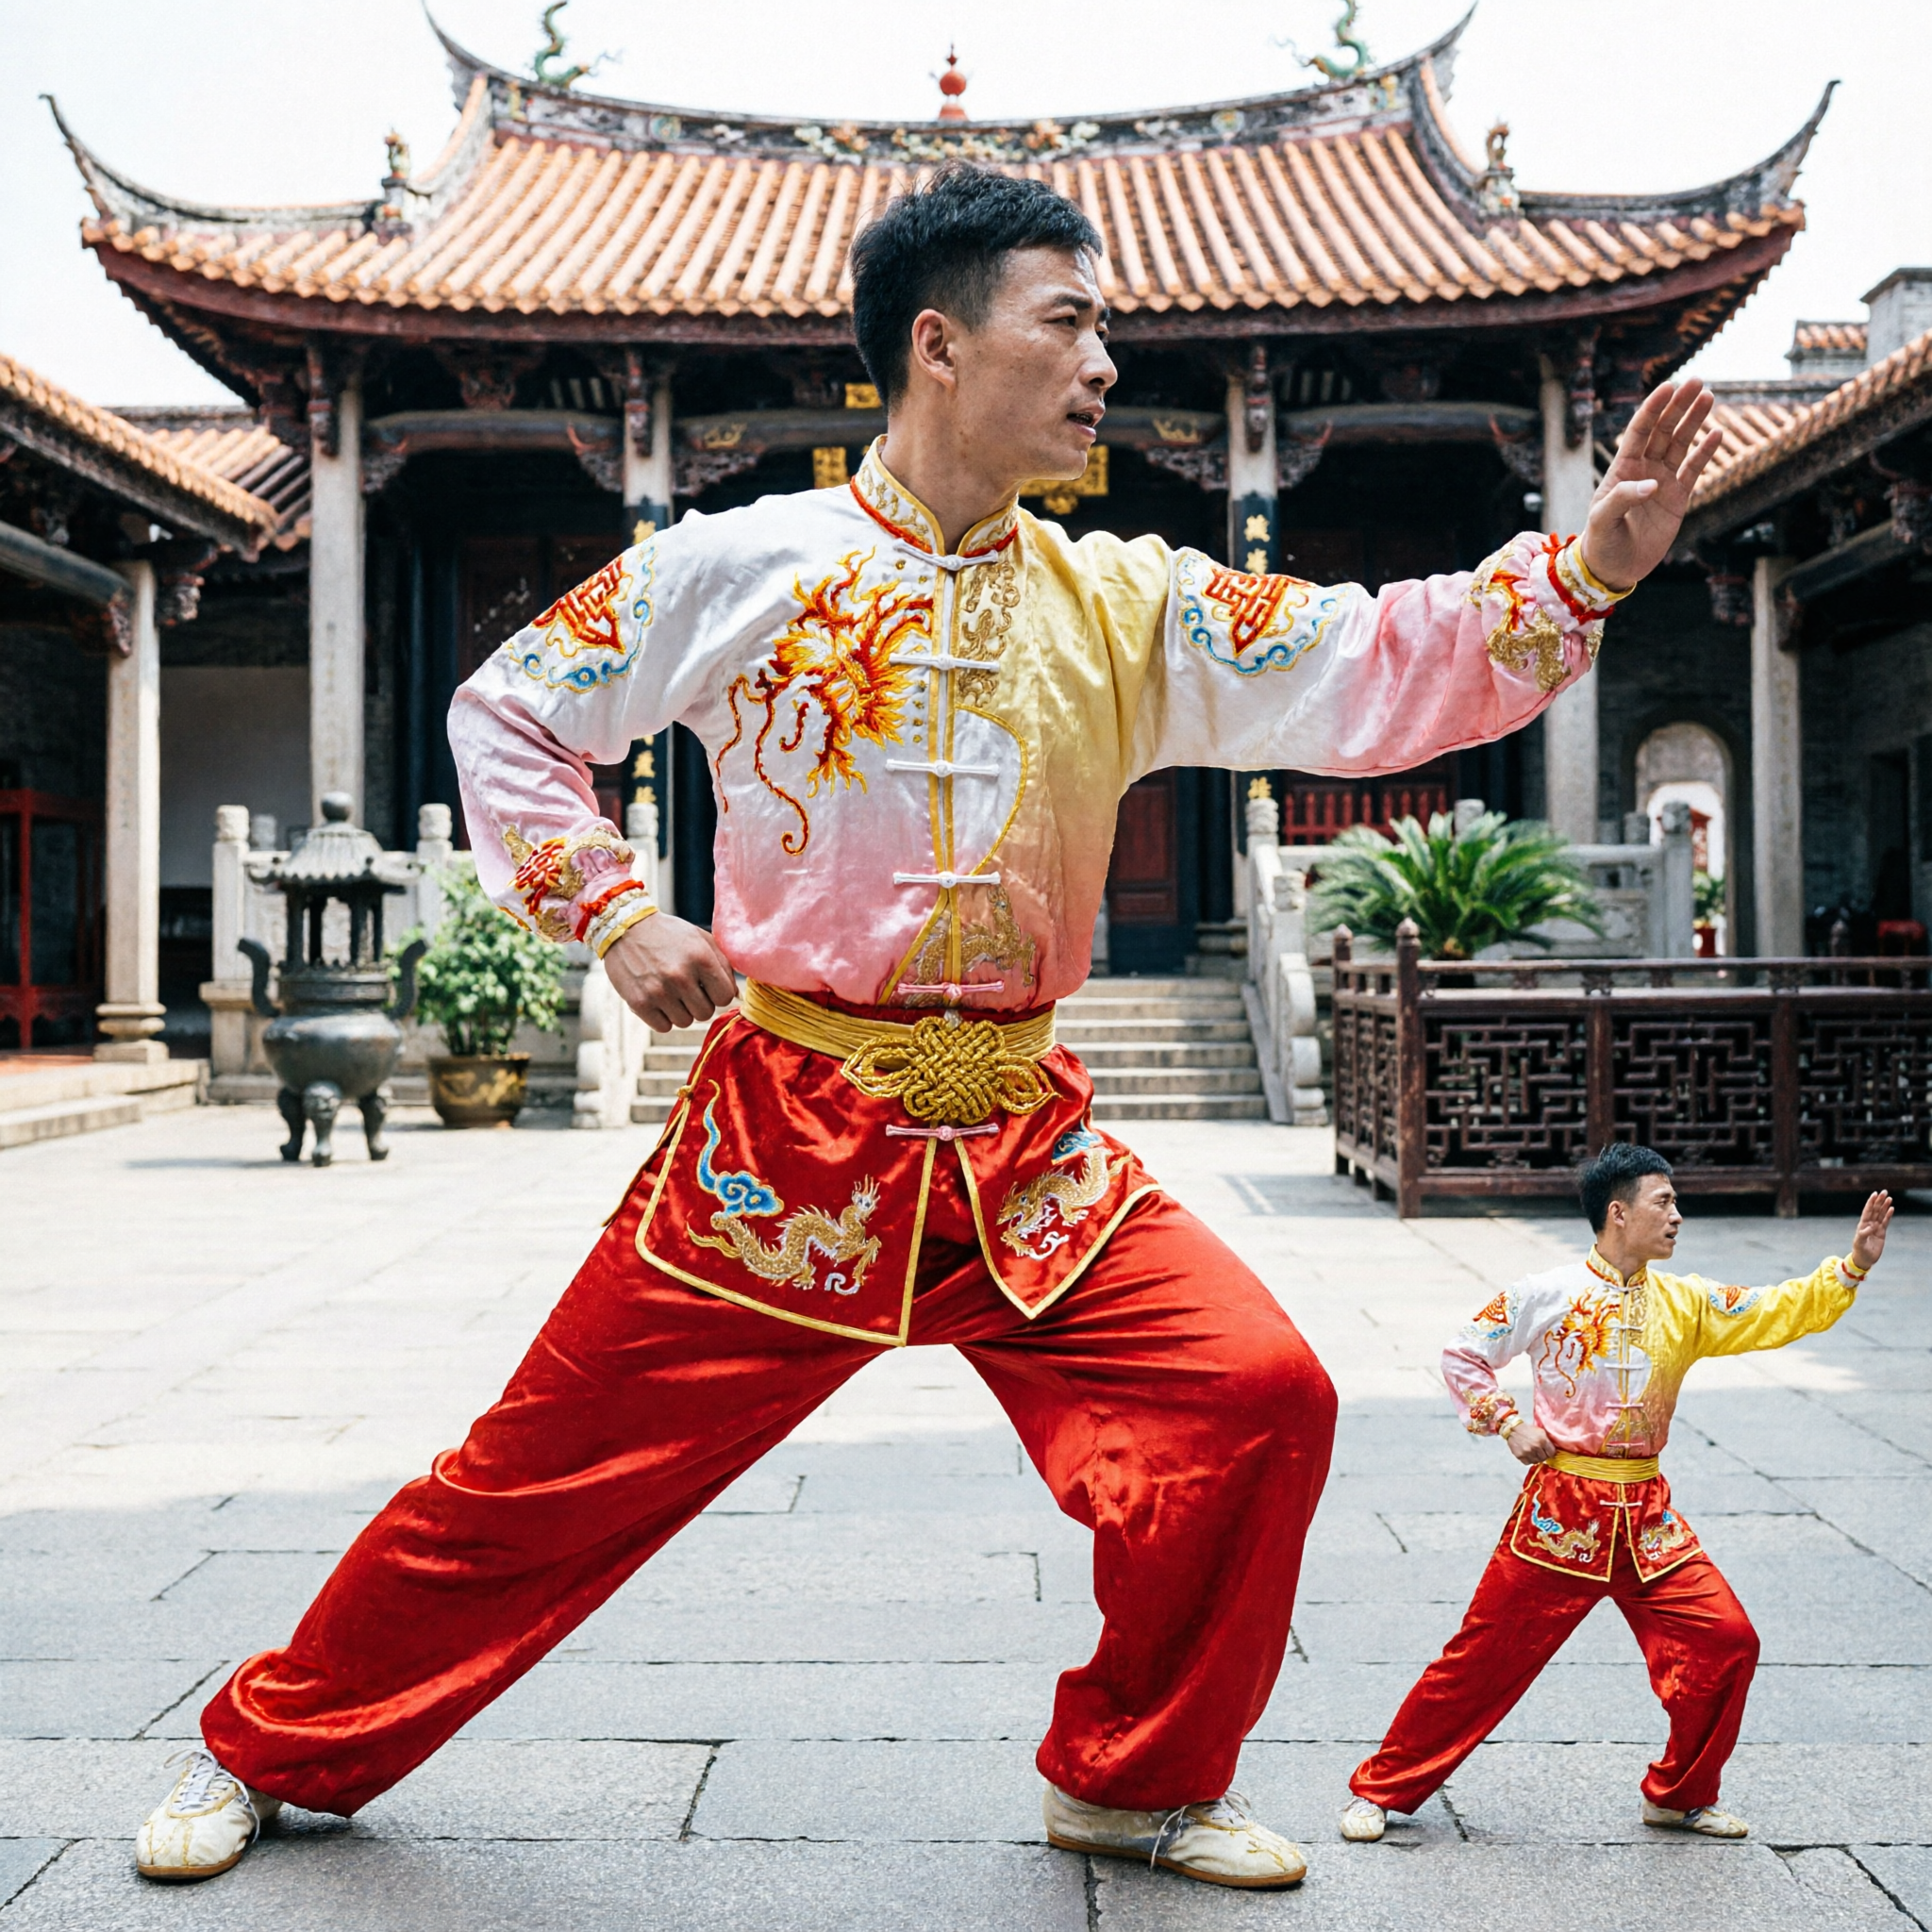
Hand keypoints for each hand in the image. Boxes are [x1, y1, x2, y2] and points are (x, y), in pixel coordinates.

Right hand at [603, 912, 737, 1032]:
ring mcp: (659, 991)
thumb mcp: (700, 939)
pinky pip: (663, 1027)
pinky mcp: (639, 1003)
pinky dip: (662, 1017)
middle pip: (706, 1013)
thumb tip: (736, 996)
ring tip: (670, 991)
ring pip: (685, 1022)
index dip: (718, 993)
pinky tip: (657, 999)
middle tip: (686, 988)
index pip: (725, 997)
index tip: (707, 986)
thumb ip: (723, 965)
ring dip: (680, 1011)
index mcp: (701, 958)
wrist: (625, 928)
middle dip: (699, 1003)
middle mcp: (680, 976)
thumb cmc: (668, 934)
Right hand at [1505, 1420, 1555, 1465]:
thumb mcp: (1540, 1432)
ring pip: (1536, 1461)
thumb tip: (1554, 1450)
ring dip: (1535, 1458)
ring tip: (1532, 1452)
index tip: (1547, 1451)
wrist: (1512, 1429)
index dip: (1549, 1452)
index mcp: (1542, 1440)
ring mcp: (1527, 1452)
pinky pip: (1528, 1463)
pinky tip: (1527, 1454)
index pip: (1552, 1453)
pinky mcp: (1520, 1456)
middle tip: (1539, 1451)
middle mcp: (1536, 1447)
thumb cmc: (1527, 1430)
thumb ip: (1547, 1441)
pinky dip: (1528, 1460)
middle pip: (1544, 1458)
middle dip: (1542, 1455)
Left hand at [1578, 379, 1722, 591]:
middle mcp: (1643, 470)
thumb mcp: (1603, 520)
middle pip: (1664, 430)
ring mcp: (1662, 482)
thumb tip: (1652, 485)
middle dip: (1678, 406)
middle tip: (1697, 381)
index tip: (1668, 387)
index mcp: (1622, 469)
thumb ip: (1622, 498)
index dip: (1653, 408)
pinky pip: (1694, 470)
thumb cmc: (1601, 542)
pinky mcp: (1678, 498)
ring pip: (1681, 444)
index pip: (1639, 431)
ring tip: (1708, 397)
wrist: (1613, 568)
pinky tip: (1717, 433)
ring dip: (1694, 420)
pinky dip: (1705, 452)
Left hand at [1851, 1189, 1894, 1273]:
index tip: (1875, 1194)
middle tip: (1884, 1192)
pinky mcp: (1882, 1233)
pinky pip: (1886, 1222)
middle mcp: (1869, 1224)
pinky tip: (1891, 1209)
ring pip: (1881, 1214)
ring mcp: (1876, 1228)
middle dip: (1879, 1201)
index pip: (1867, 1211)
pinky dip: (1888, 1215)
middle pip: (1875, 1210)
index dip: (1871, 1202)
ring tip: (1889, 1198)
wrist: (1864, 1259)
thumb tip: (1870, 1227)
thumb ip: (1863, 1234)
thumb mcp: (1859, 1242)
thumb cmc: (1859, 1250)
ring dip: (1885, 1206)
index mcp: (1862, 1224)